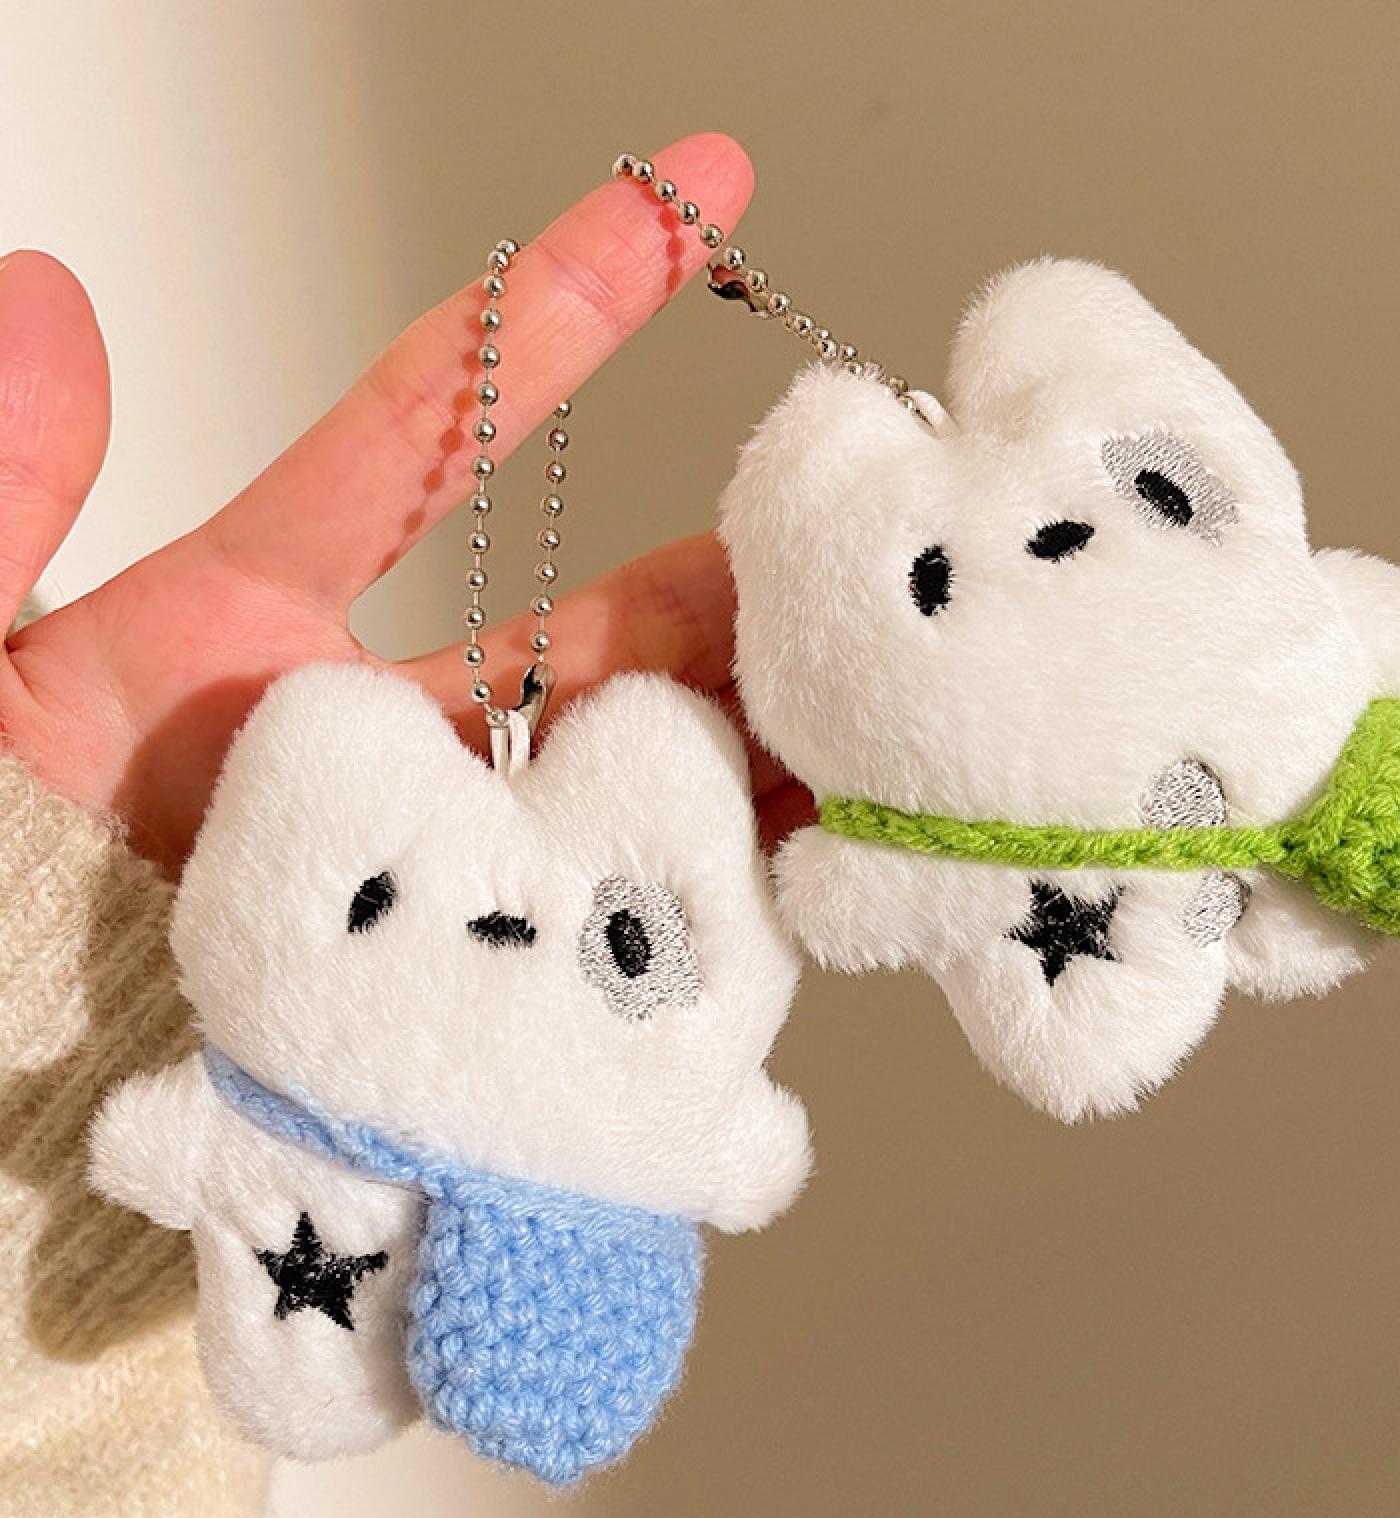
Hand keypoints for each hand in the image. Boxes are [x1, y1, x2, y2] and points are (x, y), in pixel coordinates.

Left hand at [0, 133, 808, 876]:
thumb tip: (46, 300)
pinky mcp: (446, 971)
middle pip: (573, 638)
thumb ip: (9, 484)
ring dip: (734, 734)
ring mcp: (413, 857)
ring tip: (852, 702)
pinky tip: (791, 856)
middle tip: (825, 536)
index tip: (677, 200)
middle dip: (712, 585)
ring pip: (608, 775)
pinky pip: (595, 913)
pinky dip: (699, 880)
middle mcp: (356, 740)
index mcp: (238, 631)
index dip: (542, 323)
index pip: (417, 444)